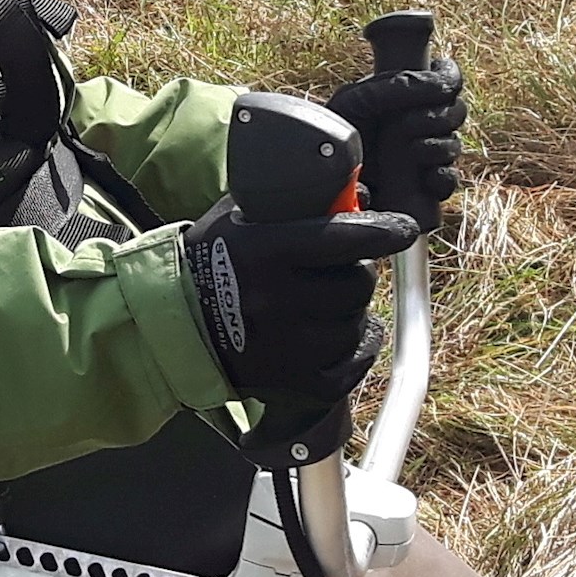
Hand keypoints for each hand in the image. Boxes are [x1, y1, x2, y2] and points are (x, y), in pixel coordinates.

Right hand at [183, 195, 415, 405]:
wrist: (172, 323)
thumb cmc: (211, 261)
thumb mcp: (240, 216)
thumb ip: (294, 203)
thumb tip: (358, 195)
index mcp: (265, 250)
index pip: (342, 237)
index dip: (382, 230)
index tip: (404, 228)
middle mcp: (275, 298)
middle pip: (356, 286)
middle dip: (357, 275)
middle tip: (342, 272)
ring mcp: (284, 345)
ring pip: (355, 326)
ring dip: (351, 313)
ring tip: (328, 304)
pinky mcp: (290, 381)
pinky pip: (348, 366)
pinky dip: (353, 351)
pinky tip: (343, 337)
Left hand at [329, 59, 464, 230]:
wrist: (320, 175)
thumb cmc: (333, 131)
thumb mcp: (355, 100)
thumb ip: (394, 86)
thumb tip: (436, 84)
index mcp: (409, 94)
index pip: (447, 78)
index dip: (449, 79)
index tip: (442, 86)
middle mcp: (421, 122)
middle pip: (457, 111)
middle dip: (441, 116)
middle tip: (410, 125)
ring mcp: (425, 154)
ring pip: (454, 144)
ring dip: (439, 146)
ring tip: (412, 151)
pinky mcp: (423, 186)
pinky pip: (448, 180)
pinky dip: (442, 178)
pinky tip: (426, 176)